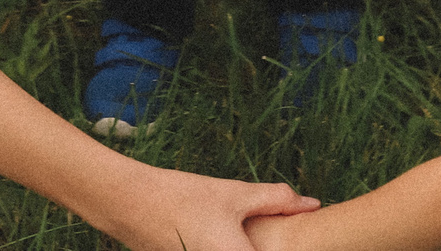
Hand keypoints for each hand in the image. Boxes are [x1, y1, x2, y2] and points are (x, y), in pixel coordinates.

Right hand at [111, 168, 317, 250]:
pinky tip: (218, 233)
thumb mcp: (234, 194)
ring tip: (239, 230)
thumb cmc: (183, 196)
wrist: (129, 203)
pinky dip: (225, 247)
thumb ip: (277, 199)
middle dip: (264, 245)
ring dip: (245, 246)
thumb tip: (312, 204)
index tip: (304, 243)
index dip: (292, 249)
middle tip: (261, 228)